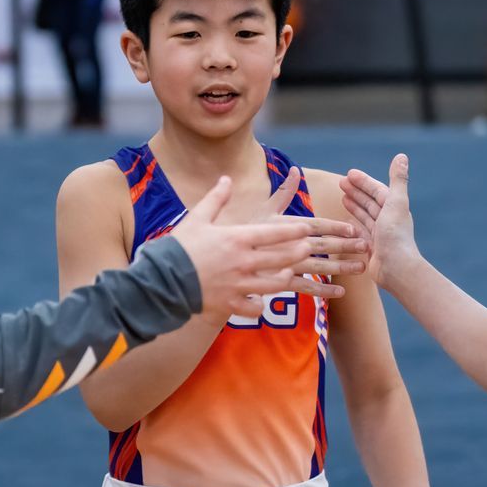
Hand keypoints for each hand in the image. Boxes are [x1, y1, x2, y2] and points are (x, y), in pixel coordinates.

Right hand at [171, 177, 363, 320]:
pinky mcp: (232, 305)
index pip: (277, 232)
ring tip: (321, 279)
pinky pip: (254, 306)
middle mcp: (245, 262)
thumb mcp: (197, 218)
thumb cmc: (177, 248)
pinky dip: (262, 304)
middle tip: (328, 252)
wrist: (159, 284)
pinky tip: (270, 304)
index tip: (317, 229)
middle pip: (286, 257)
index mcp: (239, 239)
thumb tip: (226, 180)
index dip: (300, 230)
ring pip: (279, 283)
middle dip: (311, 254)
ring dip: (302, 281)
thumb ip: (216, 199)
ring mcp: (240, 286)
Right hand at [342, 154, 422, 290]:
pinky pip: (361, 231)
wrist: (396, 269)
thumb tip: (401, 155)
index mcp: (394, 208)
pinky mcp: (372, 247)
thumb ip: (398, 179)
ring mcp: (380, 234)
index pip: (377, 190)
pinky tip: (344, 220)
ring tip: (342, 196)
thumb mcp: (396, 203)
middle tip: (340, 183)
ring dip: (354, 205)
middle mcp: (388, 220)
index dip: (364, 181)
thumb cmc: (395, 235)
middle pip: (370, 201)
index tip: (348, 174)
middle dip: (357, 191)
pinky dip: (353, 223)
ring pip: (365, 215)